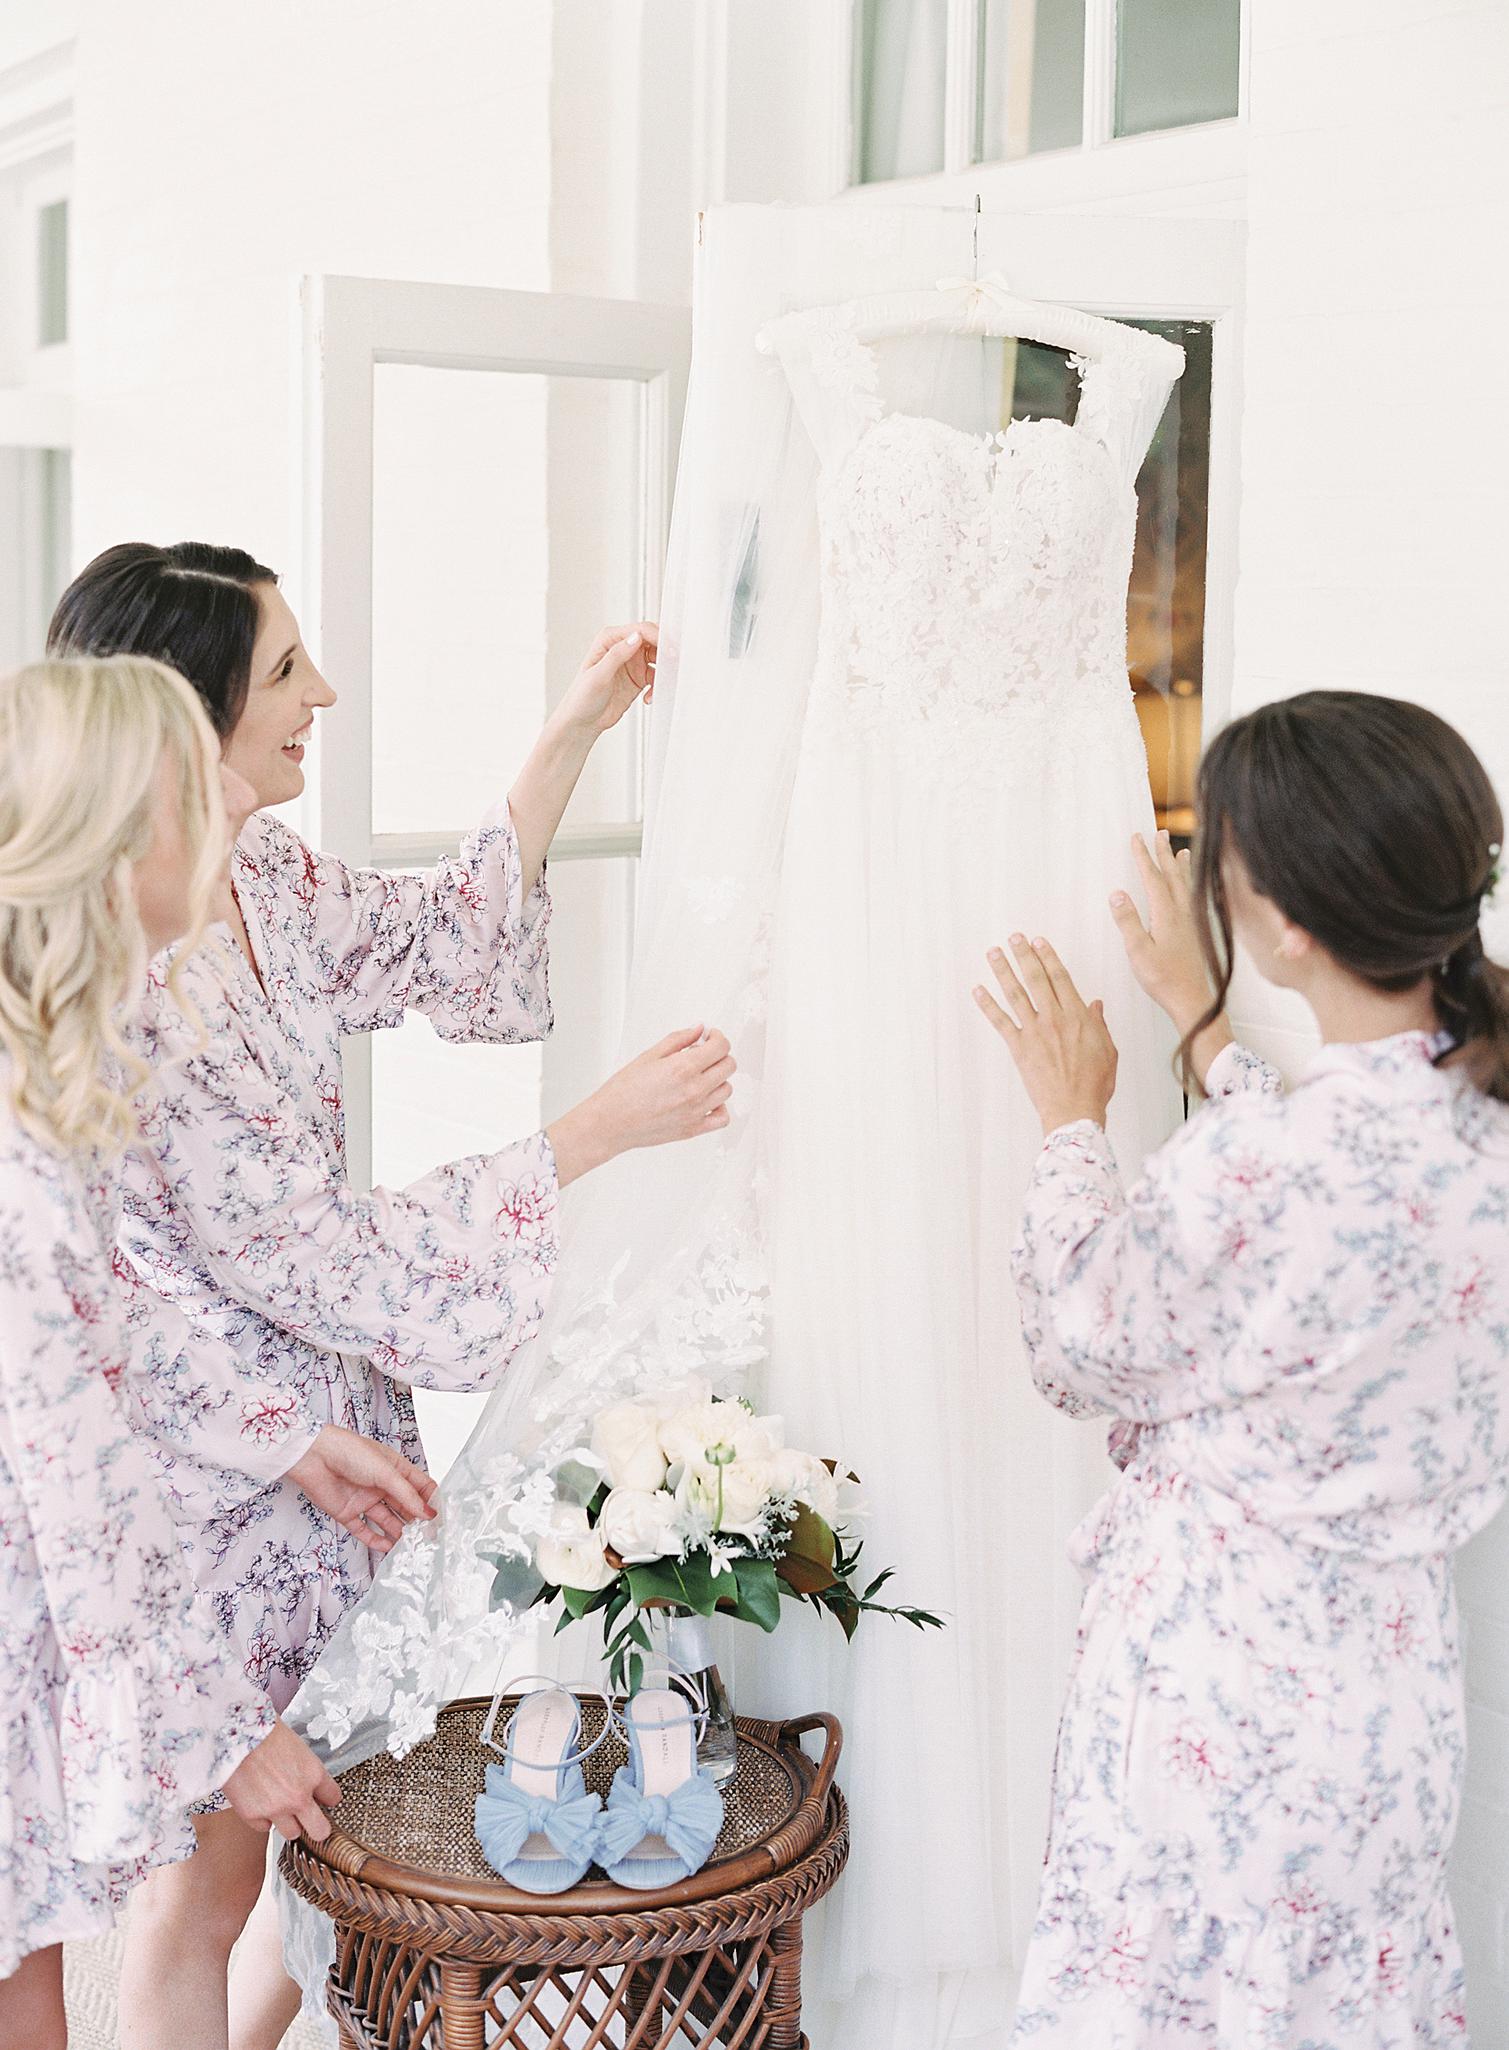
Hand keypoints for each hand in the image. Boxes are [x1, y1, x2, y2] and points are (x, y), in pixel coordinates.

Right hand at [222, 1719, 341, 1842]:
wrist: (235, 1735)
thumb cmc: (265, 1734)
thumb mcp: (298, 1748)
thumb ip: (306, 1771)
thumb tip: (309, 1784)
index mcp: (313, 1775)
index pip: (333, 1798)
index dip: (327, 1799)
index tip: (323, 1800)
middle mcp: (298, 1797)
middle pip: (320, 1830)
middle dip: (318, 1828)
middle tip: (312, 1822)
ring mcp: (276, 1810)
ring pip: (292, 1833)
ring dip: (288, 1823)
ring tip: (280, 1808)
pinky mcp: (253, 1816)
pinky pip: (264, 1828)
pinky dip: (263, 1819)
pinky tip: (259, 1803)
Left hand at [286, 1425, 437, 1553]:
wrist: (314, 1457)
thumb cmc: (349, 1452)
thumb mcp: (386, 1472)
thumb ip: (407, 1495)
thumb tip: (428, 1513)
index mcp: (394, 1468)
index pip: (419, 1487)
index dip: (430, 1501)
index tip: (440, 1518)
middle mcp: (381, 1485)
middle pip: (405, 1506)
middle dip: (417, 1521)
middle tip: (428, 1538)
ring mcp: (365, 1500)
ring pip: (387, 1521)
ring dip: (398, 1533)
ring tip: (410, 1547)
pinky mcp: (347, 1513)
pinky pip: (364, 1531)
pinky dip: (375, 1541)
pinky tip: (387, 1548)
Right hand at [547, 1027, 734, 1185]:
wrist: (610, 1122)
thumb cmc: (622, 1092)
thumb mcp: (649, 1056)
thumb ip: (678, 1040)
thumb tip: (698, 1029)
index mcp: (683, 1068)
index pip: (721, 1047)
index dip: (718, 1037)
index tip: (710, 1037)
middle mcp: (694, 1090)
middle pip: (729, 1066)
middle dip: (719, 1055)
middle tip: (704, 1054)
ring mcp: (696, 1111)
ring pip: (727, 1089)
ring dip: (718, 1079)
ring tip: (701, 1076)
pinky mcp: (693, 1129)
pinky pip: (723, 1118)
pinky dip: (720, 1107)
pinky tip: (707, 1100)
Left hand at [554, 622, 658, 737]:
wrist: (583, 721)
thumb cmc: (582, 697)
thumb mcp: (598, 675)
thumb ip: (617, 655)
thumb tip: (635, 637)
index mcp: (610, 640)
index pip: (640, 631)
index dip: (658, 638)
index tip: (669, 651)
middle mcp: (623, 648)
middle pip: (654, 642)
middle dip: (666, 654)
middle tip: (673, 668)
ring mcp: (632, 662)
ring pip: (659, 659)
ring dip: (664, 672)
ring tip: (659, 687)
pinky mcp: (639, 678)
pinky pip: (657, 677)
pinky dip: (658, 687)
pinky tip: (649, 698)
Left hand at [974, 936, 1118, 1135]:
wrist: (1074, 1109)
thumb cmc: (1094, 1085)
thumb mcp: (1108, 1051)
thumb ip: (1100, 1025)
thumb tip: (1096, 1006)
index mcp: (1079, 1017)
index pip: (1061, 978)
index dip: (1049, 957)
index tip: (1040, 942)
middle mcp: (1055, 1019)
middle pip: (1037, 979)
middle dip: (1025, 955)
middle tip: (1014, 938)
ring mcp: (1035, 1032)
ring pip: (1016, 994)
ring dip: (1004, 971)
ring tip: (994, 953)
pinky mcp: (1019, 1047)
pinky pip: (1000, 1021)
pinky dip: (987, 1005)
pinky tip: (978, 990)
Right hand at [1110, 831, 1214, 1035]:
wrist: (1193, 999)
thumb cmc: (1163, 979)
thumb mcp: (1138, 951)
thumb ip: (1128, 921)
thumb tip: (1118, 893)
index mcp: (1167, 914)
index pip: (1152, 878)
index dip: (1143, 857)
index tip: (1136, 838)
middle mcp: (1182, 913)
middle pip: (1172, 876)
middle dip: (1163, 854)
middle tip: (1159, 833)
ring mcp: (1192, 922)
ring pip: (1186, 885)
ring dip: (1181, 866)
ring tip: (1182, 851)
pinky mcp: (1196, 932)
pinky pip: (1193, 897)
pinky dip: (1190, 884)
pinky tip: (1191, 889)